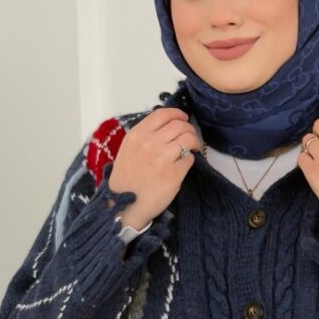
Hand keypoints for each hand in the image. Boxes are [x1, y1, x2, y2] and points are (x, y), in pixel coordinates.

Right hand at [107, 107, 203, 226]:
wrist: (125, 204)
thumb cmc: (126, 177)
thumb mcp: (129, 148)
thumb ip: (146, 135)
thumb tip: (169, 126)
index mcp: (138, 134)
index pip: (163, 114)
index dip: (178, 114)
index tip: (183, 118)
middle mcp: (150, 143)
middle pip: (179, 125)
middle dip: (189, 129)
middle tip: (190, 137)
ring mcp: (163, 158)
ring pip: (188, 139)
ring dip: (194, 142)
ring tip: (192, 148)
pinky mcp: (174, 174)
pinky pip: (189, 159)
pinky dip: (189, 160)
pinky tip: (182, 165)